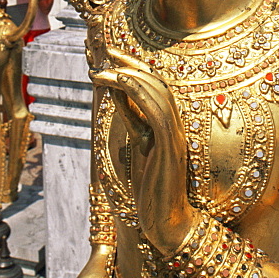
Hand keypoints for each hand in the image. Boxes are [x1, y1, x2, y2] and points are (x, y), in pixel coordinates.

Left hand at [92, 50, 196, 257]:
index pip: (152, 85)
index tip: (110, 55)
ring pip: (156, 92)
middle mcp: (175, 124)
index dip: (133, 66)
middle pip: (155, 82)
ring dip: (128, 76)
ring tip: (103, 70)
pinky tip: (121, 83)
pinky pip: (158, 112)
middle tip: (105, 54)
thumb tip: (118, 95)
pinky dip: (139, 93)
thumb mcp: (137, 145)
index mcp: (167, 123)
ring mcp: (175, 134)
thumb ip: (132, 120)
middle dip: (129, 64)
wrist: (168, 223)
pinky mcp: (171, 146)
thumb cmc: (152, 188)